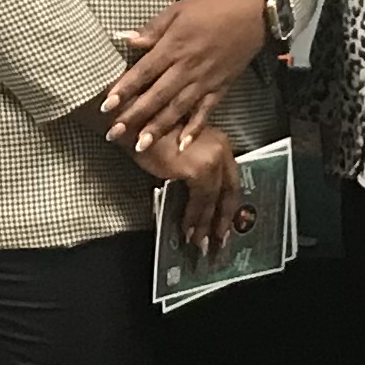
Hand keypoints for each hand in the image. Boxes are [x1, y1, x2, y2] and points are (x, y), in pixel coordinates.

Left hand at [105, 0, 273, 148]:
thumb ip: (152, 29)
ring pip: (178, 108)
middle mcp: (187, 67)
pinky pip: (206, 112)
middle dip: (134, 116)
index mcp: (173, 46)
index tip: (106, 106)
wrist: (251, 14)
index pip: (143, 71)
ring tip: (141, 146)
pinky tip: (183, 145)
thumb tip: (126, 39)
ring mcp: (204, 80)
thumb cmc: (211, 9)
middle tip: (114, 133)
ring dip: (159, 128)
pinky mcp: (220, 88)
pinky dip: (195, 129)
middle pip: (156, 95)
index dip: (124, 89)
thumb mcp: (178, 10)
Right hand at [150, 121, 246, 256]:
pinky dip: (194, 218)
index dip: (227, 204)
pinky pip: (201, 201)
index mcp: (219, 143)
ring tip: (200, 242)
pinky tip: (187, 230)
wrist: (134, 122)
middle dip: (223, 219)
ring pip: (214, 199)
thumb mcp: (179, 152)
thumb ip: (192, 171)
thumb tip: (193, 199)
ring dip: (206, 224)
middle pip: (229, 191)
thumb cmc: (148, 133)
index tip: (224, 222)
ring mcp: (212, 159)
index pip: (230, 179)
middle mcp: (221, 149)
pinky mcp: (199, 169)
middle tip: (219, 240)